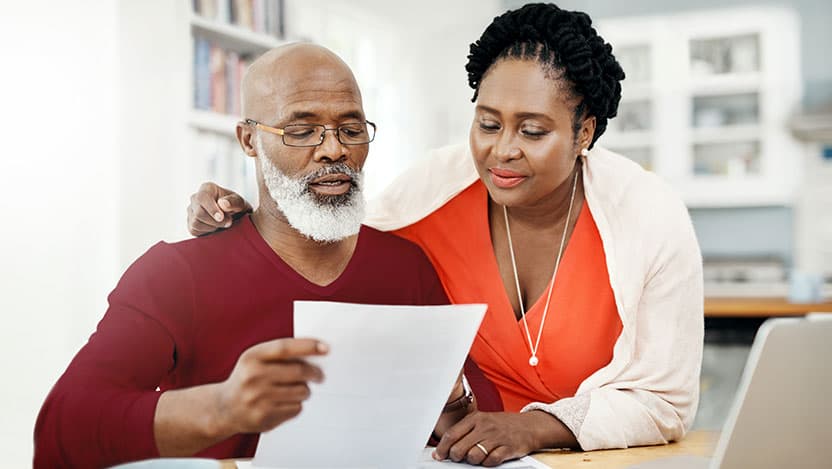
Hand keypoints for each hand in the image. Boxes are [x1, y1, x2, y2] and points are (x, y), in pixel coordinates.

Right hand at [187, 182, 251, 235]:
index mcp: (207, 188)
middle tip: (228, 222)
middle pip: (198, 213)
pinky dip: (206, 232)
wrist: (234, 216)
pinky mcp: (190, 223)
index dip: (211, 209)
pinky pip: (194, 230)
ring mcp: (191, 210)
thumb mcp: (239, 202)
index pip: (203, 197)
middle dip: (214, 221)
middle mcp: (195, 198)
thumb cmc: (235, 206)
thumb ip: (233, 202)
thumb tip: (223, 204)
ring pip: (195, 223)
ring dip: (212, 227)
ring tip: (222, 224)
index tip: (221, 217)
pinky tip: (215, 227)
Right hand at [212, 338, 327, 435]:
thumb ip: (280, 354)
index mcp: (252, 357)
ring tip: (297, 390)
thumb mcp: (255, 359)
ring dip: (305, 390)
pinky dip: (296, 404)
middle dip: (315, 373)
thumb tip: (316, 352)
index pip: (284, 348)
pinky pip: (296, 408)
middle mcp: (253, 376)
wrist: (224, 408)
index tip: (325, 348)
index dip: (307, 346)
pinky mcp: (263, 417)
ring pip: (301, 391)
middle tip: (319, 375)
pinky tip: (284, 403)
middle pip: (298, 371)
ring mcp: (257, 398)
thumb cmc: (247, 379)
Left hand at [432, 411, 564, 466]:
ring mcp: (496, 438)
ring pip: (473, 456)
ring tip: (477, 457)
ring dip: (473, 460)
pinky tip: (489, 459)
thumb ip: (465, 431)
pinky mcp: (507, 448)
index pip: (451, 434)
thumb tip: (445, 447)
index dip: (442, 448)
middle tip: (459, 458)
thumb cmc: (502, 425)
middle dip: (456, 457)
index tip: (438, 456)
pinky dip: (487, 463)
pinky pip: (490, 461)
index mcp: (475, 418)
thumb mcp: (482, 421)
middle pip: (459, 448)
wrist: (529, 426)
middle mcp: (484, 427)